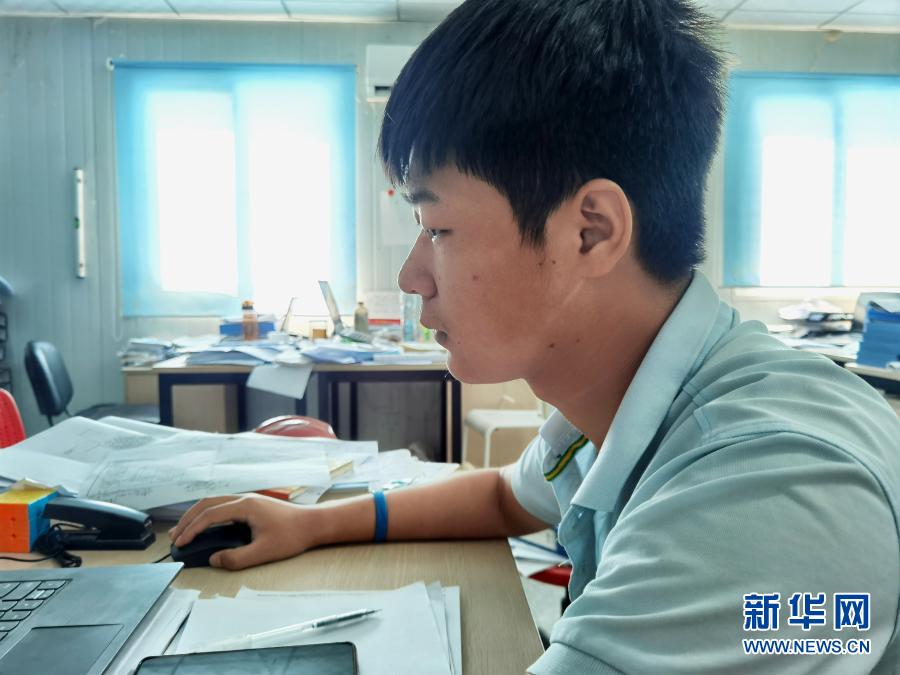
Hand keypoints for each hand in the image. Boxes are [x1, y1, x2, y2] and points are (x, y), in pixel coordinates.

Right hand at [168, 494, 321, 569]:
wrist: (314, 523)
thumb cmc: (292, 536)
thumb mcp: (264, 552)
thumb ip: (237, 558)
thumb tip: (214, 560)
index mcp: (245, 505)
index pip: (210, 514)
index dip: (192, 529)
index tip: (180, 543)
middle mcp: (244, 498)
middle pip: (208, 503)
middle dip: (188, 519)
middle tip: (174, 536)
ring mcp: (248, 500)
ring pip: (214, 502)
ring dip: (197, 515)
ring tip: (183, 531)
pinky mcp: (252, 505)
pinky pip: (223, 505)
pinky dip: (209, 514)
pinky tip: (205, 526)